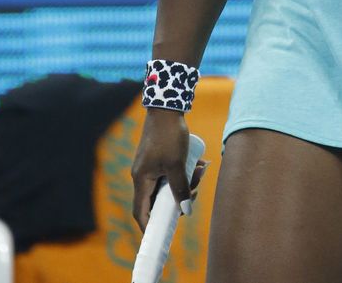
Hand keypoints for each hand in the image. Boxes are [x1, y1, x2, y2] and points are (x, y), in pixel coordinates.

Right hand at [131, 110, 192, 232]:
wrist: (167, 106)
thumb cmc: (169, 135)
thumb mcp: (177, 164)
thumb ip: (180, 188)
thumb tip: (186, 210)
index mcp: (141, 179)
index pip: (141, 212)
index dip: (150, 226)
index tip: (161, 236)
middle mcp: (142, 175)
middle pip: (157, 199)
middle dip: (178, 199)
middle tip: (195, 193)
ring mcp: (149, 166)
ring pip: (167, 184)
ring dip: (184, 183)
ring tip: (200, 171)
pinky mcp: (157, 158)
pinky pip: (170, 173)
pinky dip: (183, 172)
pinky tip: (198, 164)